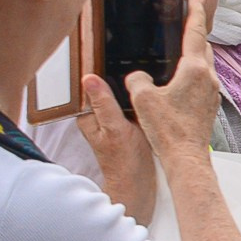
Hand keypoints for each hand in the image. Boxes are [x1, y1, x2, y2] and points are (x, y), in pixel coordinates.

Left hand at [77, 74, 158, 224]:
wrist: (140, 186)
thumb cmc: (125, 163)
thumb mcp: (115, 129)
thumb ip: (103, 104)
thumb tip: (89, 78)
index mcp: (89, 115)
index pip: (90, 83)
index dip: (100, 67)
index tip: (111, 53)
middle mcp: (100, 116)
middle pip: (107, 86)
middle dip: (119, 75)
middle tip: (133, 63)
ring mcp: (115, 120)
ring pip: (121, 94)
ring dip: (131, 88)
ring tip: (144, 77)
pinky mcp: (129, 125)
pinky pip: (132, 104)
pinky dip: (139, 99)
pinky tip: (150, 95)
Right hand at [125, 3, 226, 166]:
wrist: (186, 157)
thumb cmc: (168, 129)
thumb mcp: (142, 99)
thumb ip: (137, 80)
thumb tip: (138, 77)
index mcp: (194, 69)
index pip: (196, 32)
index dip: (195, 13)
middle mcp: (208, 78)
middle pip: (203, 47)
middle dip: (196, 34)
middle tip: (188, 22)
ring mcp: (211, 93)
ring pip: (205, 65)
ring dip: (196, 55)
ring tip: (182, 51)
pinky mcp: (209, 106)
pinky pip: (202, 82)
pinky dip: (194, 74)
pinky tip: (180, 81)